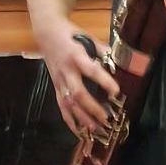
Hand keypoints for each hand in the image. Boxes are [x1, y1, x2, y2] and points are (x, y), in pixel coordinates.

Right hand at [38, 18, 117, 134]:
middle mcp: (66, 71)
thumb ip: (103, 51)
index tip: (116, 92)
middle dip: (92, 108)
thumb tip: (118, 63)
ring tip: (95, 131)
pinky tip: (79, 132)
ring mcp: (59, 81)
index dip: (104, 81)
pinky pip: (61, 106)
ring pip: (68, 104)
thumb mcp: (88, 37)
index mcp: (76, 56)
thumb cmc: (70, 33)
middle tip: (106, 118)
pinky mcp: (55, 87)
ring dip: (81, 119)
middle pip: (77, 94)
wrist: (46, 32)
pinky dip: (70, 121)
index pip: (91, 71)